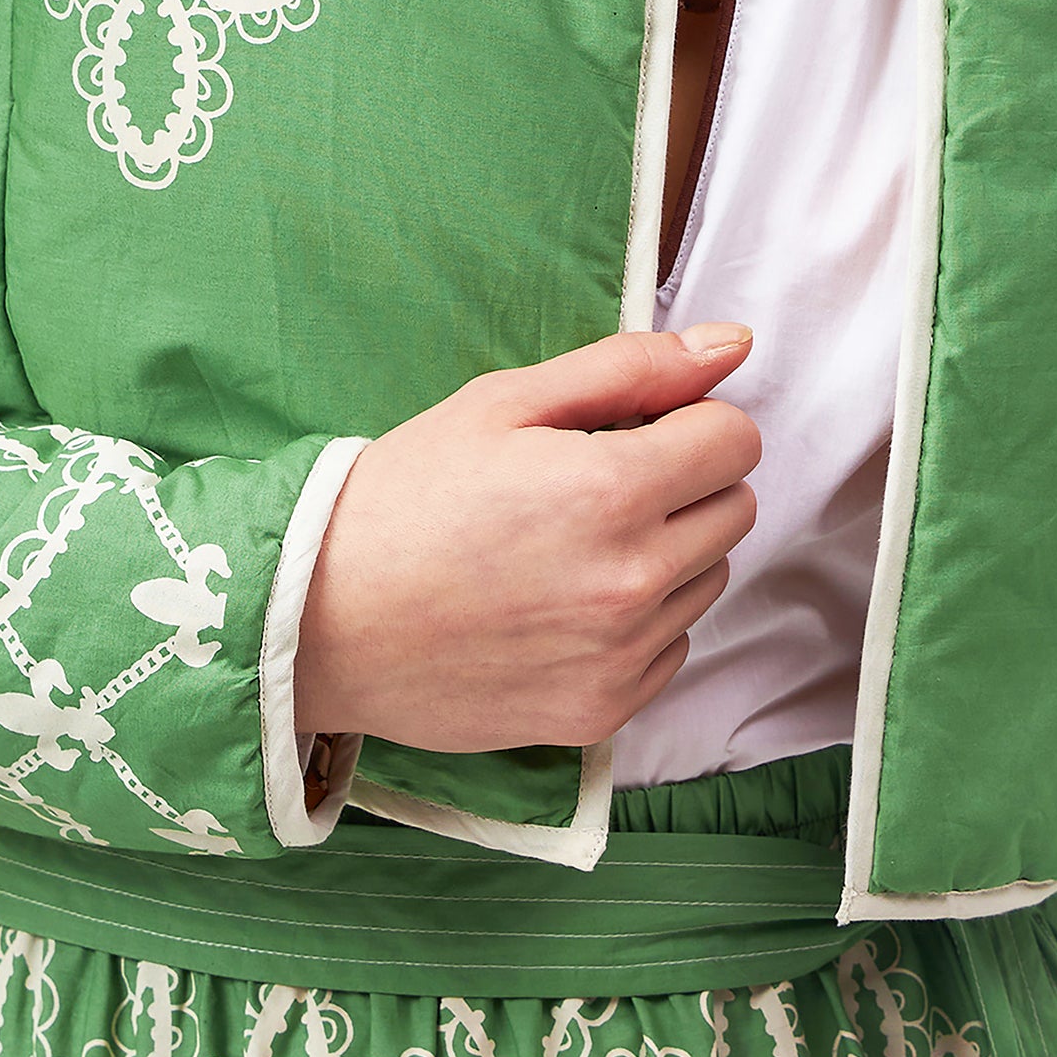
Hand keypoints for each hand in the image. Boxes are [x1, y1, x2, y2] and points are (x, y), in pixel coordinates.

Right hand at [294, 324, 759, 750]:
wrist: (320, 621)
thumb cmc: (405, 498)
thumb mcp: (505, 403)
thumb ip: (630, 368)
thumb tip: (733, 344)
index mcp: (612, 490)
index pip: (736, 440)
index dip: (688, 421)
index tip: (633, 429)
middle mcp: (632, 580)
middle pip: (735, 509)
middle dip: (684, 482)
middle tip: (594, 484)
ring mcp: (620, 655)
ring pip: (709, 579)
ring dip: (666, 552)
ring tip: (571, 545)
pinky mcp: (601, 712)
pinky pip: (673, 647)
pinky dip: (639, 621)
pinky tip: (563, 602)